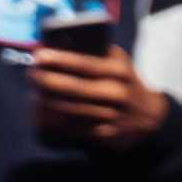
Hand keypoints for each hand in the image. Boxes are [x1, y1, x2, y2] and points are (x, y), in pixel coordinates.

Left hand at [30, 46, 171, 145]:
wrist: (150, 116)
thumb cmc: (124, 80)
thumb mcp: (118, 61)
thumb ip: (94, 52)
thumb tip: (57, 47)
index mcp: (119, 71)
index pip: (85, 64)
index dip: (60, 60)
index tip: (39, 56)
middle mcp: (117, 94)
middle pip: (75, 88)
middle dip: (48, 81)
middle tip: (32, 75)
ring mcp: (112, 116)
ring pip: (72, 109)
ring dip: (48, 102)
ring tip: (35, 93)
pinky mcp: (106, 134)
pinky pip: (75, 127)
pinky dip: (57, 120)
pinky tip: (45, 112)